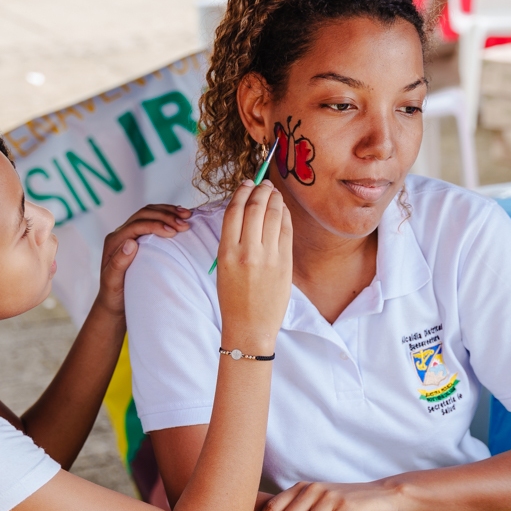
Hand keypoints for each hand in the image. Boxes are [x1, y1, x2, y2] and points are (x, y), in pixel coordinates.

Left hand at [96, 204, 190, 315]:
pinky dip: (167, 215)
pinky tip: (180, 217)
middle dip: (165, 216)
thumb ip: (118, 263)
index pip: (136, 225)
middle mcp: (120, 234)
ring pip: (149, 213)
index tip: (174, 232)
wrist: (114, 303)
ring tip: (187, 216)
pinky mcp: (139, 237)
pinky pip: (153, 219)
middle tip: (185, 224)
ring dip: (168, 212)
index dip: (156, 225)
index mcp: (114, 242)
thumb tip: (130, 243)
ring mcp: (129, 234)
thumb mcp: (113, 282)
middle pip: (144, 214)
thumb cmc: (114, 295)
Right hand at [216, 181, 292, 355]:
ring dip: (274, 198)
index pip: (234, 210)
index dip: (242, 191)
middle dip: (260, 190)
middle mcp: (247, 252)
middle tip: (263, 183)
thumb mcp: (223, 266)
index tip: (247, 183)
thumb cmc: (233, 298)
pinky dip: (284, 215)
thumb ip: (233, 239)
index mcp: (226, 252)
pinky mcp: (285, 263)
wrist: (249, 327)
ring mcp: (268, 257)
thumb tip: (244, 209)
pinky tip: (282, 209)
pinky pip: (286, 230)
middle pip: (255, 207)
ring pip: (273, 215)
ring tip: (273, 192)